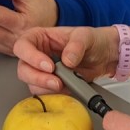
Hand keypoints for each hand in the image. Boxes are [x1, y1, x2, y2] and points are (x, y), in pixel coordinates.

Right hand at [14, 25, 129, 93]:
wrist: (106, 56)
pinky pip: (44, 92)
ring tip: (64, 84)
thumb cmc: (94, 40)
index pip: (23, 45)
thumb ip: (77, 45)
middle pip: (23, 68)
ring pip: (31, 83)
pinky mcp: (51, 84)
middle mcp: (38, 54)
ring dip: (45, 87)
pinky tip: (67, 88)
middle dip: (37, 77)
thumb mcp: (86, 36)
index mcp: (41, 37)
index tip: (49, 65)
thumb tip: (67, 59)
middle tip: (56, 80)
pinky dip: (53, 93)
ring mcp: (43, 70)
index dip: (31, 56)